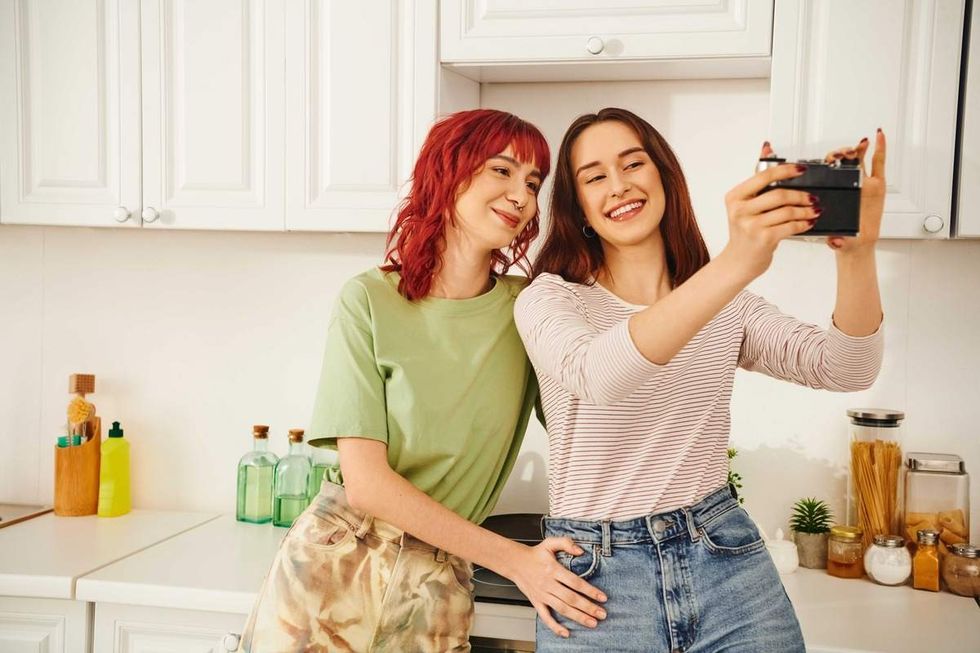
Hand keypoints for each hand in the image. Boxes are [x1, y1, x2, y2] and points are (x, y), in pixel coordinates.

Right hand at [506, 537, 607, 637]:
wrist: (515, 562)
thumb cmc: (535, 554)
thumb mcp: (550, 543)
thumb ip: (566, 543)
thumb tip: (581, 551)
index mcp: (553, 570)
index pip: (575, 582)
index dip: (590, 591)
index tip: (603, 597)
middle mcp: (548, 584)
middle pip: (571, 598)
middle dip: (588, 607)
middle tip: (602, 614)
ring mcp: (542, 595)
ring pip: (562, 609)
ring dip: (578, 617)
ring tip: (592, 623)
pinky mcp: (536, 602)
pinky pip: (546, 617)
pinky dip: (555, 627)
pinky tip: (566, 633)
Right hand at [720, 145, 817, 280]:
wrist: (738, 261)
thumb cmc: (744, 232)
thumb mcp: (746, 205)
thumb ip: (758, 180)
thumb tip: (767, 148)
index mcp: (735, 197)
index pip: (763, 177)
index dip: (785, 171)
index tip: (801, 169)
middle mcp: (740, 210)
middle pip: (778, 195)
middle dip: (800, 195)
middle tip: (812, 197)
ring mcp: (751, 225)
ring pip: (787, 211)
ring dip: (805, 210)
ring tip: (814, 210)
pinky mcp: (763, 239)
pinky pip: (790, 226)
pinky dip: (803, 223)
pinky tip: (808, 222)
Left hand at [822, 130, 886, 251]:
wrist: (856, 243)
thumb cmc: (842, 237)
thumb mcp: (834, 238)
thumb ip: (834, 241)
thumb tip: (834, 242)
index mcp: (835, 193)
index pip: (829, 172)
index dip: (828, 160)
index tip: (830, 157)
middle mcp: (847, 185)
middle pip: (842, 163)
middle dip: (841, 153)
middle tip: (843, 154)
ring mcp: (863, 183)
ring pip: (858, 160)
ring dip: (857, 148)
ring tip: (859, 144)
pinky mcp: (878, 184)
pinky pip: (880, 163)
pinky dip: (880, 148)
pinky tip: (878, 136)